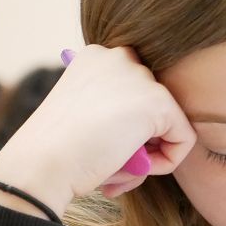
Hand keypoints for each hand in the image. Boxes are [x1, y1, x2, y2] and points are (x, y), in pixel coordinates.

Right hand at [0, 45, 195, 217]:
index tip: (99, 149)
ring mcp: (139, 76)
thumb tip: (145, 135)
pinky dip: (164, 164)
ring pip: (168, 124)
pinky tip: (131, 168)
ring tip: (113, 169)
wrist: (41, 164)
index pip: (134, 94)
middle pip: (153, 108)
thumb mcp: (84, 120)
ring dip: (147, 154)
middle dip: (138, 143)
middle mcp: (117, 56)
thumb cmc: (56, 153)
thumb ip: (114, 114)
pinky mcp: (158, 101)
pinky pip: (183, 140)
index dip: (124, 130)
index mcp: (95, 58)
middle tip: (109, 165)